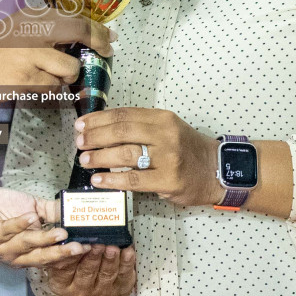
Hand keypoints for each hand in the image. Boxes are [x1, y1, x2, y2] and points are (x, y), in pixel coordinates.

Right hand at [0, 6, 111, 105]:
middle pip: (77, 36)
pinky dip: (48, 91)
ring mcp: (30, 55)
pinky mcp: (26, 78)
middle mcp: (33, 31)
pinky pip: (52, 88)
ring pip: (67, 69)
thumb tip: (80, 39)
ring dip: (62, 77)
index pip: (74, 19)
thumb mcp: (15, 29)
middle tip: (101, 54)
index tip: (109, 38)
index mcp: (31, 16)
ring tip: (44, 77)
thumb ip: (44, 30)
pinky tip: (32, 86)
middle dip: (92, 48)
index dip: (96, 30)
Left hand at [0, 187, 86, 267]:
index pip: (53, 256)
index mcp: (28, 253)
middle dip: (62, 253)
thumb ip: (51, 213)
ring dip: (43, 239)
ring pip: (25, 246)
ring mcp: (0, 249)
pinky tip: (30, 217)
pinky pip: (4, 232)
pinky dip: (18, 225)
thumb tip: (76, 211)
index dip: (71, 252)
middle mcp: (15, 257)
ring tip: (61, 232)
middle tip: (81, 247)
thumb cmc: (0, 208)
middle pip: (42, 257)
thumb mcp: (32, 209)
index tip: (90, 246)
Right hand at [46, 244, 136, 295]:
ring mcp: (99, 293)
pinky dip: (126, 263)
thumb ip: (60, 242)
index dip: (70, 256)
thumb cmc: (74, 255)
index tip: (77, 246)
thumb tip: (64, 232)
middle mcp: (78, 292)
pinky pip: (123, 276)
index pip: (62, 268)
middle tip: (97, 245)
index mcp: (61, 283)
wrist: (94, 267)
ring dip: (110, 260)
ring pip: (105, 275)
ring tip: (112, 247)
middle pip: (86, 273)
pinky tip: (127, 252)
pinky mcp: (117, 289)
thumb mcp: (61, 250)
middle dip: (93, 258)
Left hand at [75, 107, 219, 207]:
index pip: (124, 115)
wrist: (217, 170)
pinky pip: (134, 179)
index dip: (99, 119)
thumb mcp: (168, 128)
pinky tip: (98, 180)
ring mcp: (168, 158)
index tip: (81, 125)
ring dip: (100, 157)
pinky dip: (112, 179)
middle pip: (122, 132)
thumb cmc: (187, 149)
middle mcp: (166, 135)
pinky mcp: (168, 180)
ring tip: (85, 160)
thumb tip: (101, 129)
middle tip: (79, 143)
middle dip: (95, 136)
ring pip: (126, 154)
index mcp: (163, 118)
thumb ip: (140, 126)